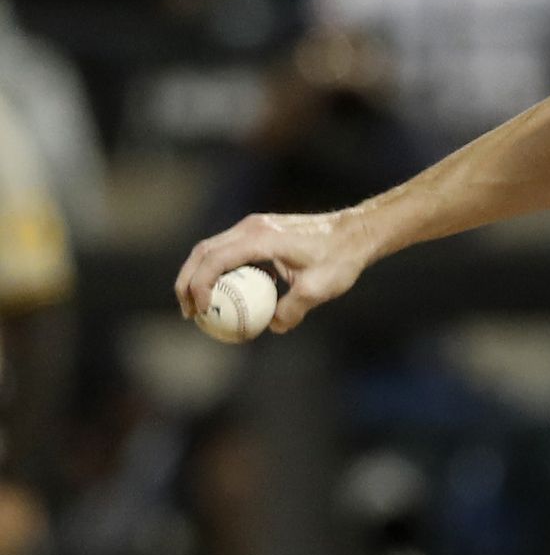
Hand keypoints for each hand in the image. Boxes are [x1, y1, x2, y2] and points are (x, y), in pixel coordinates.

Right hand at [174, 210, 376, 332]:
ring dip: (200, 276)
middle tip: (188, 312)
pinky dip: (221, 271)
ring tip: (200, 306)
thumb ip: (292, 310)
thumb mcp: (319, 289)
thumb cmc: (340, 258)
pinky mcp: (260, 231)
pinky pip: (231, 251)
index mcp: (260, 237)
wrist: (356, 232)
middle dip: (187, 281)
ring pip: (213, 249)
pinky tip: (227, 296)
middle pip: (203, 252)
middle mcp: (251, 227)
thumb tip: (272, 327)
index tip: (200, 311)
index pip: (215, 260)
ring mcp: (254, 226)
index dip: (199, 286)